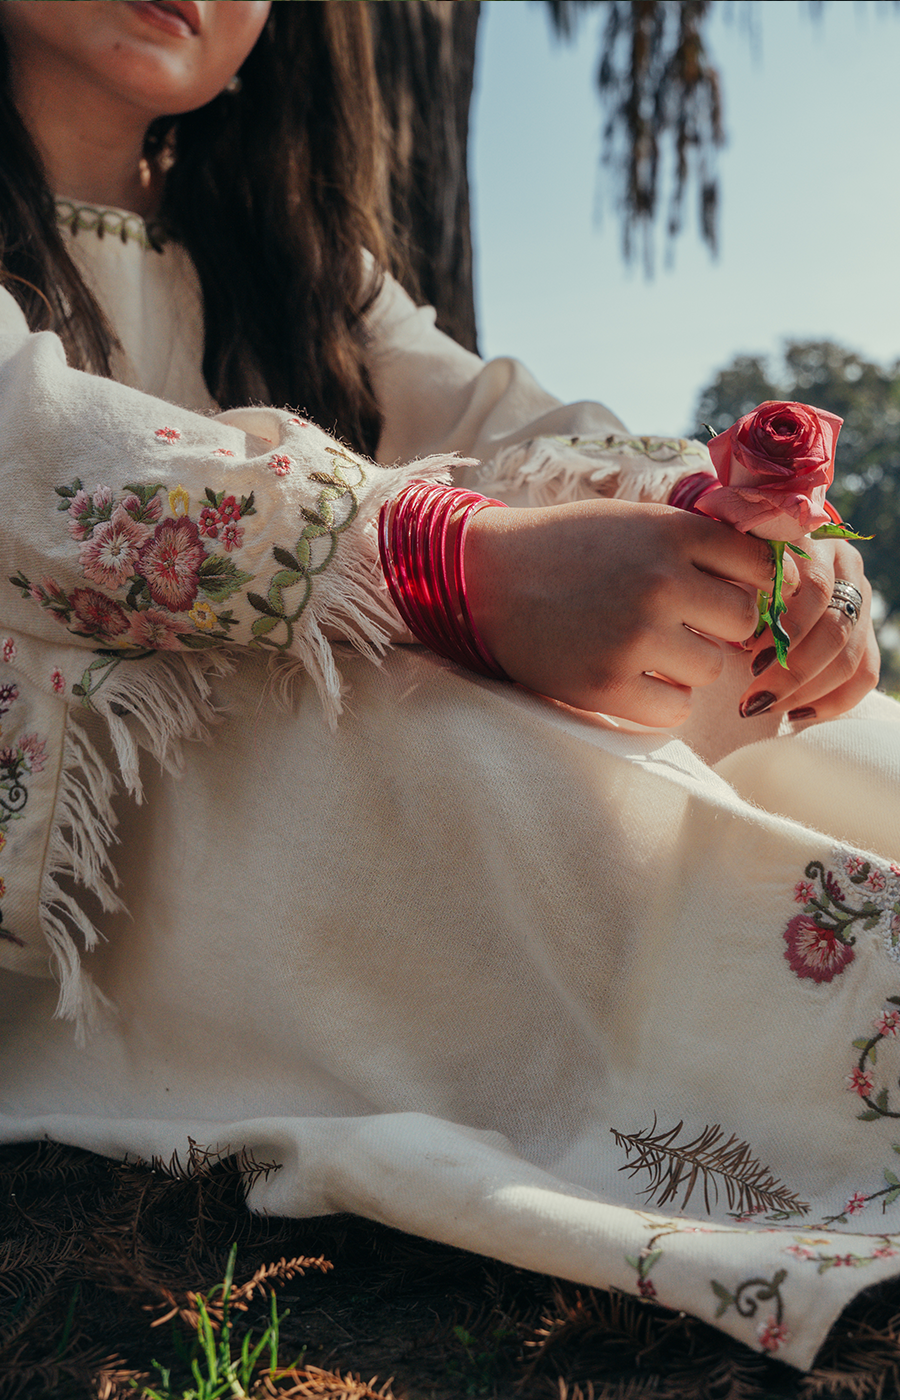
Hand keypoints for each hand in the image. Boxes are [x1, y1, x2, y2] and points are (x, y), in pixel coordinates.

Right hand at [464, 499, 798, 724]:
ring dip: (686, 664)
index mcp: (672, 533)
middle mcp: (660, 582)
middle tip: (678, 623)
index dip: (746, 581)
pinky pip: (673, 709)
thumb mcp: (636, 521)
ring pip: (710, 668)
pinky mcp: (606, 685)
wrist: (486, 578)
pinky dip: (658, 699)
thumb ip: (697, 543)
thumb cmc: (568, 548)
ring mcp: (634, 637)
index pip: (760, 565)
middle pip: (742, 622)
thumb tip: (773, 581)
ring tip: (643, 647)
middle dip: (717, 627)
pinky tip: (629, 676)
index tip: (721, 588)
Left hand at [739, 535, 879, 721]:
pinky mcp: (866, 630)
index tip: (748, 658)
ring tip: (765, 707)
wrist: (764, 554)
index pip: (815, 591)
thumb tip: (739, 639)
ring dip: (805, 691)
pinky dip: (832, 700)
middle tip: (752, 698)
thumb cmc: (738, 565)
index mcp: (817, 545)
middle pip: (835, 630)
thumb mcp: (734, 565)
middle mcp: (846, 570)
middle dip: (792, 672)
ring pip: (850, 658)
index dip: (786, 630)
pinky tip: (796, 714)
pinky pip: (865, 673)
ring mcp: (860, 600)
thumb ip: (740, 588)